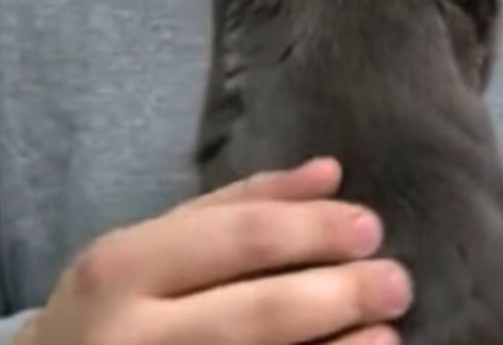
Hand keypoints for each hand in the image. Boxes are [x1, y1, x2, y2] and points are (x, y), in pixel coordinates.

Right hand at [17, 158, 410, 344]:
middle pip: (261, 313)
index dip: (315, 231)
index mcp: (123, 268)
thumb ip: (232, 208)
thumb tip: (329, 173)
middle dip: (341, 294)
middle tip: (396, 281)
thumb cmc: (106, 309)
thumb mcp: (145, 247)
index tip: (370, 226)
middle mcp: (135, 334)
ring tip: (388, 333)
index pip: (238, 240)